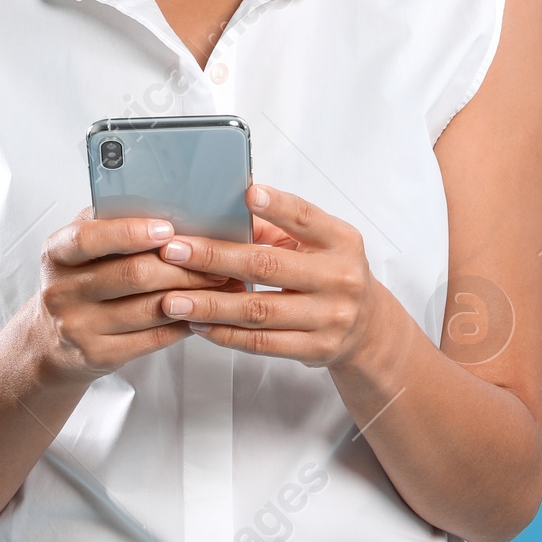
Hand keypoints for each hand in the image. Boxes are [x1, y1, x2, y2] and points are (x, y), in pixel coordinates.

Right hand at [30, 211, 195, 382]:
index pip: (88, 238)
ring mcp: (78, 327)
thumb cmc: (78, 282)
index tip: (167, 230)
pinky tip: (197, 311)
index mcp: (56, 254)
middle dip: (180, 267)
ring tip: (214, 284)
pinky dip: (182, 322)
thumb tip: (169, 213)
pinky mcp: (99, 354)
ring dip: (190, 295)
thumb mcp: (80, 248)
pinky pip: (154, 337)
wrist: (52, 341)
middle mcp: (61, 291)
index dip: (130, 232)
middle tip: (211, 262)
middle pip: (132, 275)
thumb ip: (111, 224)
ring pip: (150, 308)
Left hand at [155, 184, 387, 366]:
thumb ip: (275, 229)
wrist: (369, 328)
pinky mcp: (316, 348)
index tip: (247, 193)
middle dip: (215, 258)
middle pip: (268, 266)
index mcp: (340, 242)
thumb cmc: (331, 273)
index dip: (278, 206)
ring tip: (173, 299)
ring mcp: (329, 317)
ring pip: (258, 311)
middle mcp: (338, 278)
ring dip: (209, 304)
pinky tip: (198, 325)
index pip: (306, 218)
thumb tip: (222, 210)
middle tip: (173, 251)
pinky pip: (261, 343)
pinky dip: (225, 334)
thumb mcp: (319, 244)